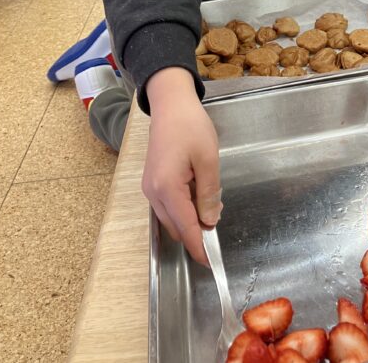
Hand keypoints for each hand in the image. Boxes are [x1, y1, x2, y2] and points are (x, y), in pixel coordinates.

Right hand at [143, 67, 221, 263]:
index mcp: (167, 188)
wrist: (170, 104)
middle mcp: (153, 192)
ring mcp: (149, 188)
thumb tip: (209, 221)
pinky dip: (183, 206)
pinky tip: (197, 192)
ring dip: (190, 217)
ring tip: (210, 198)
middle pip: (177, 225)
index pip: (186, 227)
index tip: (210, 262)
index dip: (199, 246)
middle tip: (218, 213)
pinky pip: (168, 204)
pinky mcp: (151, 182)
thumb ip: (208, 194)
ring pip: (171, 217)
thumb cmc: (191, 127)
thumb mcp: (208, 159)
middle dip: (197, 229)